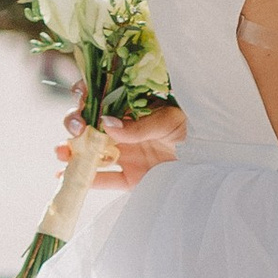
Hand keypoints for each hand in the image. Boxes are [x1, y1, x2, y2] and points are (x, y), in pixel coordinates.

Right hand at [65, 99, 185, 187]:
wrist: (216, 159)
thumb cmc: (197, 130)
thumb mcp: (171, 120)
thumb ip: (139, 124)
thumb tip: (105, 123)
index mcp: (134, 107)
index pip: (103, 97)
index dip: (86, 96)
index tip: (79, 100)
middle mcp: (126, 129)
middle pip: (90, 124)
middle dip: (74, 125)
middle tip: (73, 131)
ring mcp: (127, 153)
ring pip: (92, 152)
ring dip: (72, 152)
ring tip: (60, 153)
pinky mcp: (132, 177)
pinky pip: (105, 180)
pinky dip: (85, 181)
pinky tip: (65, 179)